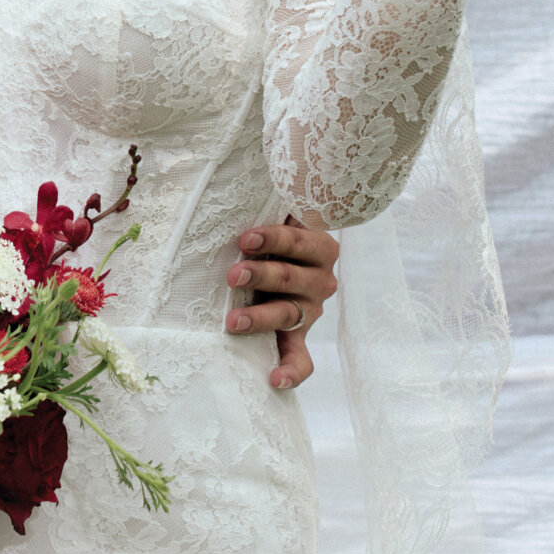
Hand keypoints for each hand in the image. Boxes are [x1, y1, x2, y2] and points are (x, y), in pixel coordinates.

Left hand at [225, 218, 337, 389]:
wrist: (286, 263)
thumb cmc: (271, 236)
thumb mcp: (278, 215)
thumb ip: (268, 203)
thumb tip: (235, 173)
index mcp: (318, 246)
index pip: (297, 240)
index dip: (273, 239)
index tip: (245, 239)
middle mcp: (320, 279)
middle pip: (290, 277)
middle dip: (260, 275)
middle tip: (233, 276)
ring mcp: (311, 310)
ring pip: (288, 313)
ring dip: (260, 317)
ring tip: (233, 321)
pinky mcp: (300, 336)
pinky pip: (301, 359)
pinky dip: (291, 371)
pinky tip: (274, 379)